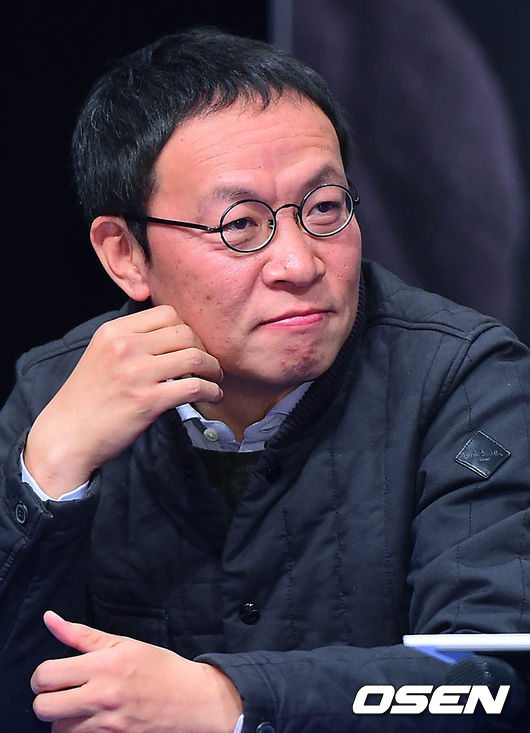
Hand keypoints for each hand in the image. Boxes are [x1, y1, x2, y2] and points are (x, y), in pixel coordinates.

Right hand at [24, 306, 223, 496]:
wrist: (67, 434)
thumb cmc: (88, 398)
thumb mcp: (102, 354)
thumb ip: (131, 340)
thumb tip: (173, 336)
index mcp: (114, 331)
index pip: (166, 313)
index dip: (187, 328)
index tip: (192, 345)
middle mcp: (125, 347)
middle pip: (185, 333)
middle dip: (204, 348)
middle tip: (208, 364)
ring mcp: (137, 373)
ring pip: (194, 357)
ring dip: (212, 369)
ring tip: (214, 379)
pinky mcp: (147, 401)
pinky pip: (193, 387)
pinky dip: (210, 391)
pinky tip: (212, 395)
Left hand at [31, 611, 241, 732]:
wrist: (190, 698)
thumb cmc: (158, 666)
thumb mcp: (121, 643)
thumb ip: (80, 634)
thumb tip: (50, 618)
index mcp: (102, 666)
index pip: (46, 675)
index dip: (42, 675)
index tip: (54, 673)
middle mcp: (101, 696)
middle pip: (43, 708)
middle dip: (46, 699)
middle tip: (61, 691)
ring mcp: (106, 724)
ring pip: (57, 729)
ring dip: (63, 718)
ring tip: (80, 705)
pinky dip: (78, 731)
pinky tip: (91, 719)